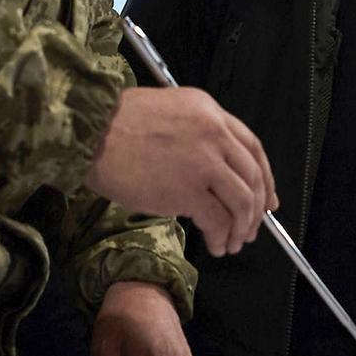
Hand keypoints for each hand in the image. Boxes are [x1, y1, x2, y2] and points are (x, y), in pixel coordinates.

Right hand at [86, 86, 276, 256]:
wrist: (89, 133)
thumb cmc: (113, 124)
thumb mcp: (165, 112)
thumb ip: (194, 133)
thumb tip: (211, 171)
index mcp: (209, 110)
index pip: (252, 146)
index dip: (265, 177)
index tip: (267, 200)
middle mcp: (213, 132)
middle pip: (252, 176)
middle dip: (255, 210)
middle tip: (250, 230)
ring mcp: (204, 161)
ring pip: (242, 201)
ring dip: (241, 227)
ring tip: (232, 243)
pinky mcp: (188, 189)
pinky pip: (218, 220)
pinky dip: (221, 237)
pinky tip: (216, 245)